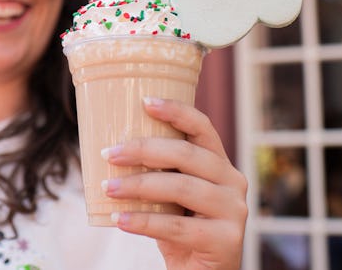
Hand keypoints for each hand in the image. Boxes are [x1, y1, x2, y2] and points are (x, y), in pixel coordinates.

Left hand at [101, 97, 247, 269]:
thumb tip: (109, 150)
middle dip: (144, 150)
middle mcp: (233, 182)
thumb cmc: (179, 229)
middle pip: (187, 154)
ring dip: (138, 186)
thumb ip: (156, 173)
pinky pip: (178, 226)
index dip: (176, 111)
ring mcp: (234, 211)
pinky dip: (144, 221)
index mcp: (219, 164)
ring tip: (107, 189)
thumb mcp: (169, 196)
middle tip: (109, 154)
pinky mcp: (227, 240)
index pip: (202, 128)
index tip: (144, 102)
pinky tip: (119, 220)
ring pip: (181, 187)